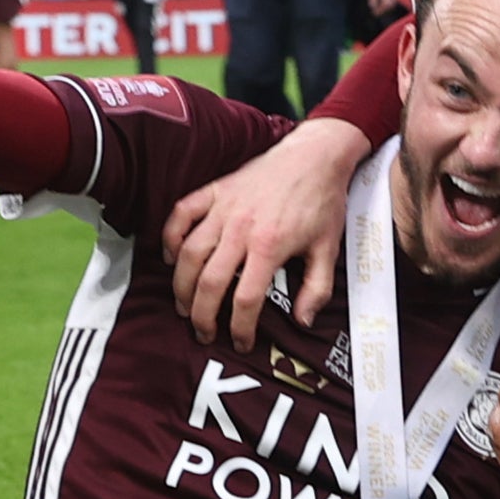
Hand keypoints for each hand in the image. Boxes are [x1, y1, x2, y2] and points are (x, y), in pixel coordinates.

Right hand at [163, 114, 371, 345]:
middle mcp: (240, 229)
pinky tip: (172, 258)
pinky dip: (170, 237)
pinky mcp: (214, 191)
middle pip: (208, 283)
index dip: (240, 328)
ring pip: (187, 254)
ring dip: (180, 286)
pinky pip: (180, 215)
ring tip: (184, 306)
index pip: (245, 299)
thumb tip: (302, 321)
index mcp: (270, 246)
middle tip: (203, 333)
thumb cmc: (323, 202)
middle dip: (202, 316)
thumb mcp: (329, 249)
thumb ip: (316, 288)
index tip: (241, 342)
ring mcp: (223, 208)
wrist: (315, 156)